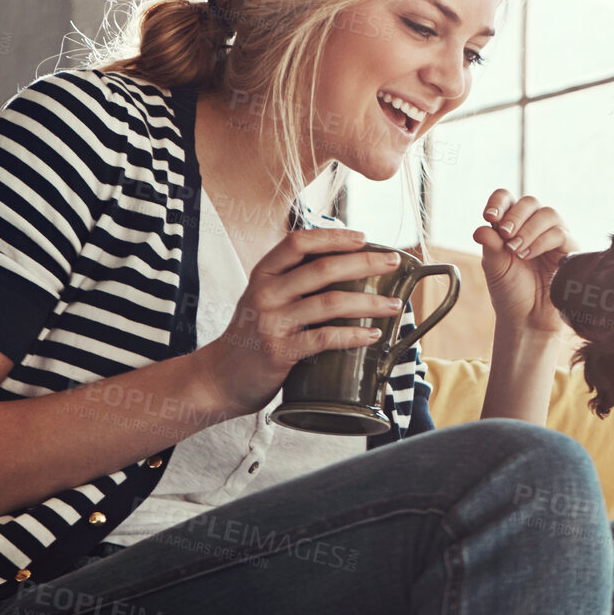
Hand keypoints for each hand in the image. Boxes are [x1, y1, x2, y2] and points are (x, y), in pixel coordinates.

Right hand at [194, 228, 405, 417]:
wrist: (219, 378)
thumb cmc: (251, 336)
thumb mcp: (264, 299)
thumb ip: (293, 283)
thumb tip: (346, 267)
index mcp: (263, 275)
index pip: (299, 243)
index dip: (334, 237)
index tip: (365, 238)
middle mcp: (266, 294)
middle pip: (323, 269)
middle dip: (365, 263)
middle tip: (394, 264)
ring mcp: (271, 322)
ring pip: (330, 303)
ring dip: (369, 302)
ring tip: (394, 305)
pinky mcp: (280, 352)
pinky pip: (324, 338)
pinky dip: (353, 335)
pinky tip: (373, 335)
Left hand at [472, 189, 576, 335]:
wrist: (527, 317)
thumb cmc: (510, 291)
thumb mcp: (494, 266)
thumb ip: (490, 245)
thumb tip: (481, 228)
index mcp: (512, 225)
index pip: (507, 199)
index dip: (499, 202)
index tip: (490, 217)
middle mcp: (533, 226)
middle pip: (530, 202)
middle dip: (515, 216)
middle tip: (506, 235)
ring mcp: (553, 236)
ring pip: (547, 214)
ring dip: (529, 229)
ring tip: (516, 250)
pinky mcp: (568, 249)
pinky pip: (559, 233)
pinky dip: (541, 241)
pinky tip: (528, 255)